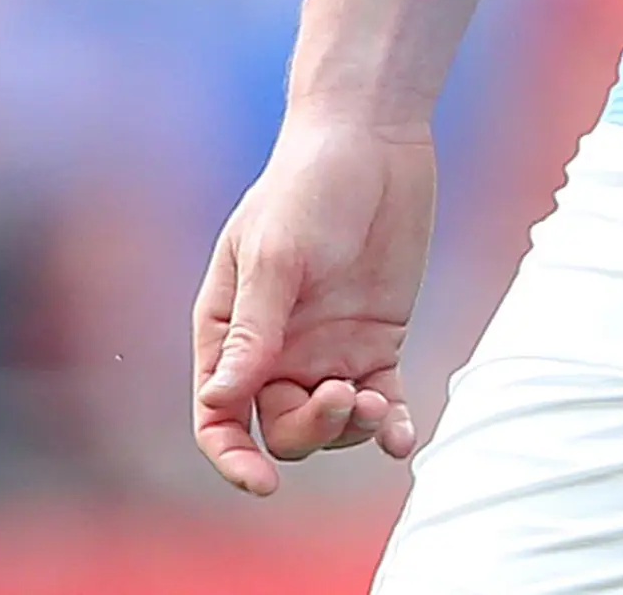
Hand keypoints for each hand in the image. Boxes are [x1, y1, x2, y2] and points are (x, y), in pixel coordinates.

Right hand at [192, 116, 437, 495]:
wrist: (370, 139)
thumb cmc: (306, 185)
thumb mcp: (275, 255)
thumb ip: (255, 329)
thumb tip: (220, 401)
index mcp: (230, 330)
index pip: (219, 415)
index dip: (232, 457)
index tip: (261, 483)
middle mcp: (276, 349)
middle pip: (282, 428)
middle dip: (311, 430)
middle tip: (344, 395)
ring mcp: (327, 348)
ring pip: (332, 424)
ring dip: (352, 430)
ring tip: (377, 403)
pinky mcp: (376, 340)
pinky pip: (380, 402)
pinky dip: (390, 426)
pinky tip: (402, 435)